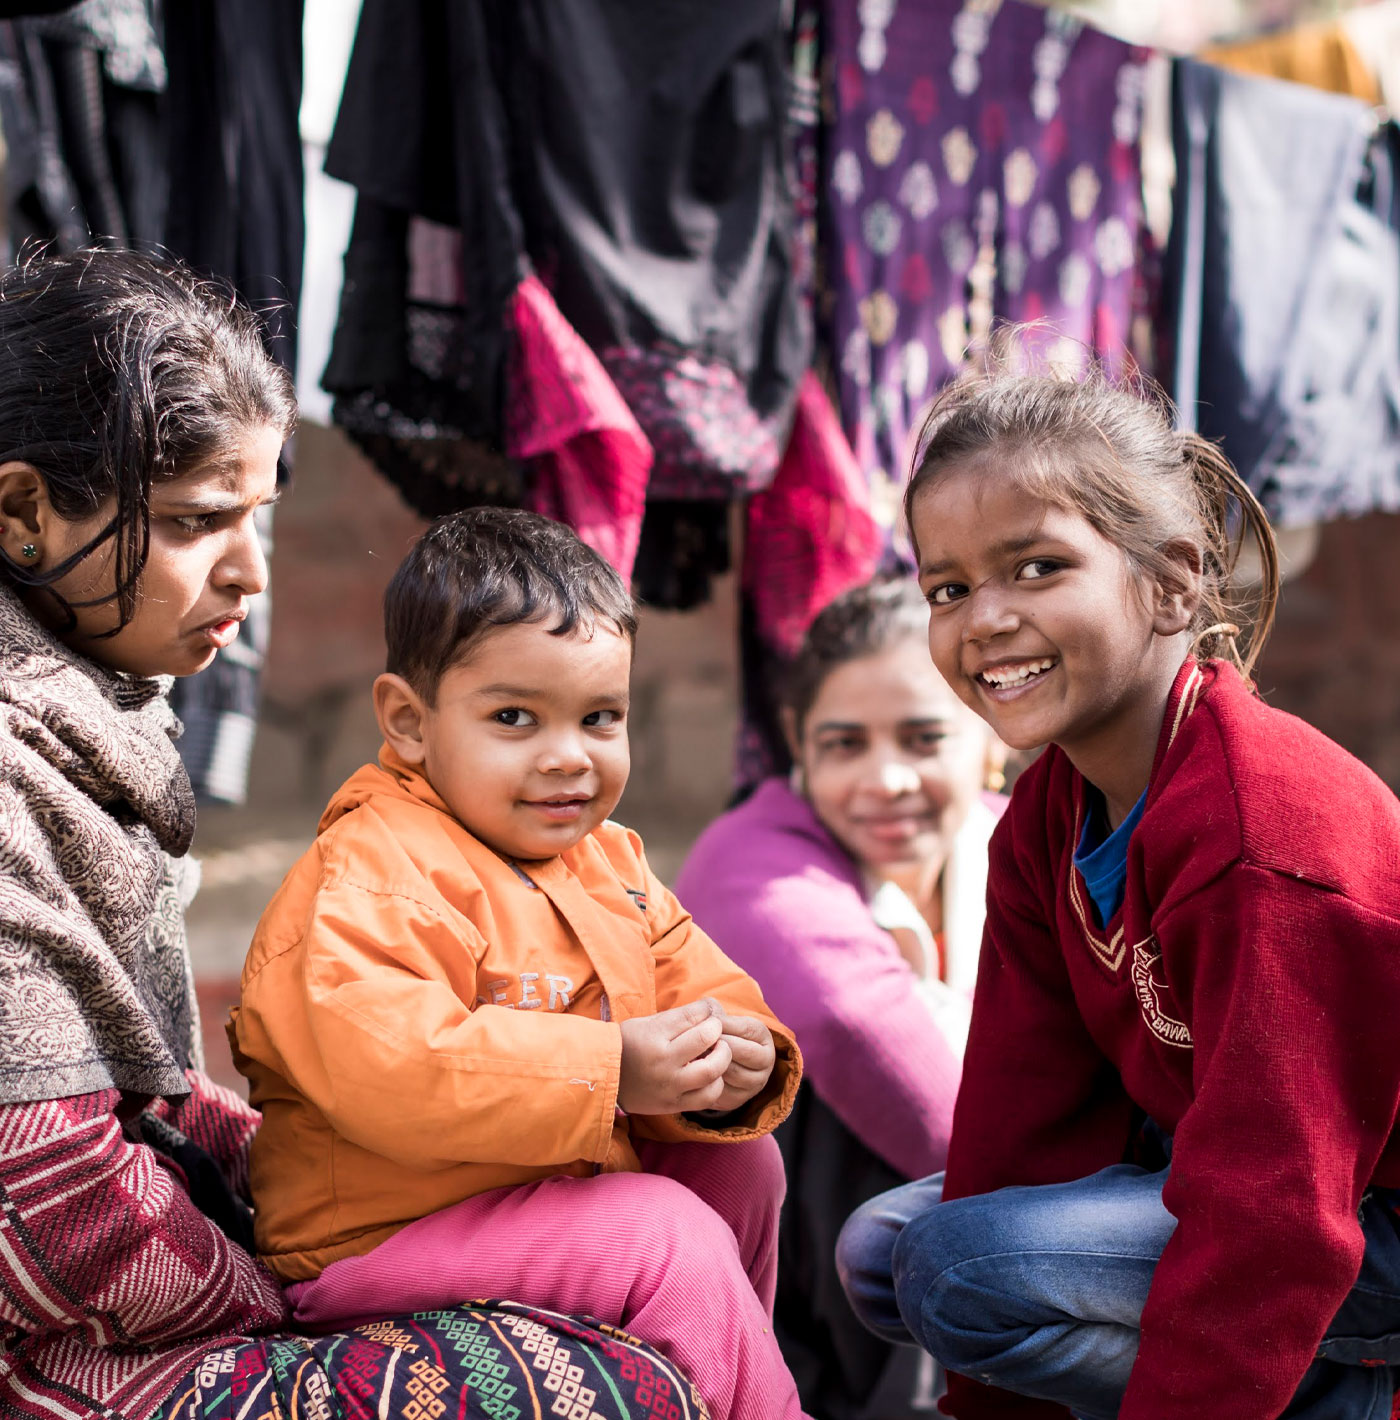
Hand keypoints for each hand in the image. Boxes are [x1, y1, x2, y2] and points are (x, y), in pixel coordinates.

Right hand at [618, 999, 732, 1114]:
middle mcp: (663, 1061)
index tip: (707, 1011)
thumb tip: (713, 1008)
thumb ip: (680, 1017)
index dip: (707, 1009)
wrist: (607, 1078)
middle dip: (717, 1029)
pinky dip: (716, 1084)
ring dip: (722, 1057)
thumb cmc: (630, 1044)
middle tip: (715, 1030)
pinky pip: (708, 1097)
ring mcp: (669, 1085)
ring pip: (712, 1071)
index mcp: (654, 1035)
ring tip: (717, 1053)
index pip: (693, 1014)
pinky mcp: (673, 1105)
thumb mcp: (647, 1022)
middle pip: (706, 1038)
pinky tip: (711, 1075)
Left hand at [704, 1011, 775, 1115]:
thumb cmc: (719, 1033)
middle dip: (714, 1045)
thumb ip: (715, 1012)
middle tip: (694, 1041)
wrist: (721, 1061)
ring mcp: (754, 1083)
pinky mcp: (738, 1100)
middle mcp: (765, 1061)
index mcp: (763, 1036)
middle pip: (737, 1052)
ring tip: (692, 1055)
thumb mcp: (721, 1018)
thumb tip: (706, 1017)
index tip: (703, 1023)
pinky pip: (720, 1091)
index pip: (744, 1029)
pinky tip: (694, 1072)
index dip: (720, 1025)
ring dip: (708, 1063)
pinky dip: (705, 1081)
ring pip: (729, 1072)